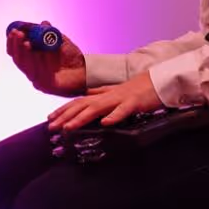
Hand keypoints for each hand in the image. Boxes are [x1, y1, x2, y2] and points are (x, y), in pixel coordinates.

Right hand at [7, 20, 86, 95]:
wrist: (89, 71)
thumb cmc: (75, 59)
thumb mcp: (61, 42)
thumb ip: (52, 34)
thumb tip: (43, 23)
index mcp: (33, 63)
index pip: (17, 54)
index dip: (13, 43)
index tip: (13, 30)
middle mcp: (33, 72)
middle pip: (18, 60)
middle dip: (16, 46)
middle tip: (17, 34)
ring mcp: (39, 81)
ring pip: (26, 66)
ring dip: (24, 53)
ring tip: (25, 41)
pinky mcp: (47, 86)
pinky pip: (38, 72)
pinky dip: (36, 61)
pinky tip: (36, 52)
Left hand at [46, 70, 163, 129]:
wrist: (159, 80)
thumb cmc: (137, 88)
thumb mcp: (115, 91)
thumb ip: (100, 93)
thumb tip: (86, 93)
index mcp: (103, 95)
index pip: (79, 102)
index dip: (64, 110)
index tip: (50, 118)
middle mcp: (108, 96)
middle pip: (83, 105)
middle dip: (65, 116)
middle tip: (51, 127)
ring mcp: (120, 98)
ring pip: (97, 108)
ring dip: (81, 118)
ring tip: (68, 128)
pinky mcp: (134, 102)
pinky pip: (123, 110)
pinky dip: (114, 116)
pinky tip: (105, 123)